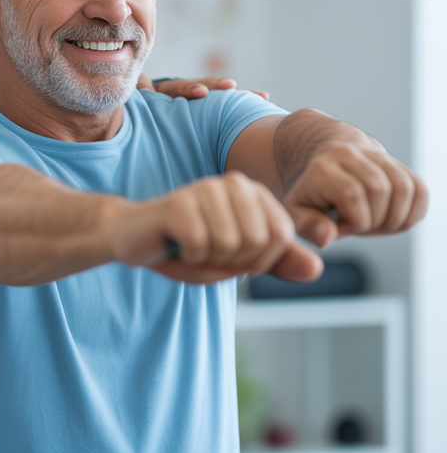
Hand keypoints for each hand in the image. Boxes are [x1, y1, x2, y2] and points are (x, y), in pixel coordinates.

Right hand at [114, 172, 322, 284]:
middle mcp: (232, 183)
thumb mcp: (238, 260)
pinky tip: (176, 244)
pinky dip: (189, 258)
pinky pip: (200, 245)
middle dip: (233, 260)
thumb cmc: (188, 247)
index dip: (259, 259)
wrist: (135, 238)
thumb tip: (316, 269)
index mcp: (253, 193)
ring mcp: (204, 189)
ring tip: (192, 247)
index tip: (233, 253)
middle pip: (258, 241)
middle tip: (209, 251)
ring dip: (209, 259)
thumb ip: (277, 263)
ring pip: (229, 243)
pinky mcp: (178, 203)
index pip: (282, 237)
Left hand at [139, 73, 270, 100]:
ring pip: (218, 94)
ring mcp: (199, 97)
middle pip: (204, 85)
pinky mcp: (207, 106)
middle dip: (217, 86)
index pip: (179, 87)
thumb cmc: (143, 110)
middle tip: (231, 87)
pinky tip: (263, 100)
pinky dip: (242, 102)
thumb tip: (139, 79)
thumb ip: (142, 92)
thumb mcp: (141, 101)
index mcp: (165, 90)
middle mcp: (186, 89)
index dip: (190, 89)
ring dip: (237, 96)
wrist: (147, 107)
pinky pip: (226, 104)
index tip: (202, 92)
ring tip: (259, 96)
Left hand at [283, 143, 427, 246]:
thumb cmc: (312, 197)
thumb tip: (327, 237)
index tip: (343, 225)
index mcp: (322, 167)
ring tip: (376, 222)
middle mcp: (349, 154)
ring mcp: (375, 156)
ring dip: (396, 217)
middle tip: (361, 225)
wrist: (326, 167)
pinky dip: (413, 212)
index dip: (354, 220)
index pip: (352, 194)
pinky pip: (419, 189)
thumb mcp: (297, 213)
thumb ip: (308, 226)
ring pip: (404, 188)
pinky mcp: (397, 164)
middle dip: (375, 220)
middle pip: (380, 189)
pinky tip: (393, 218)